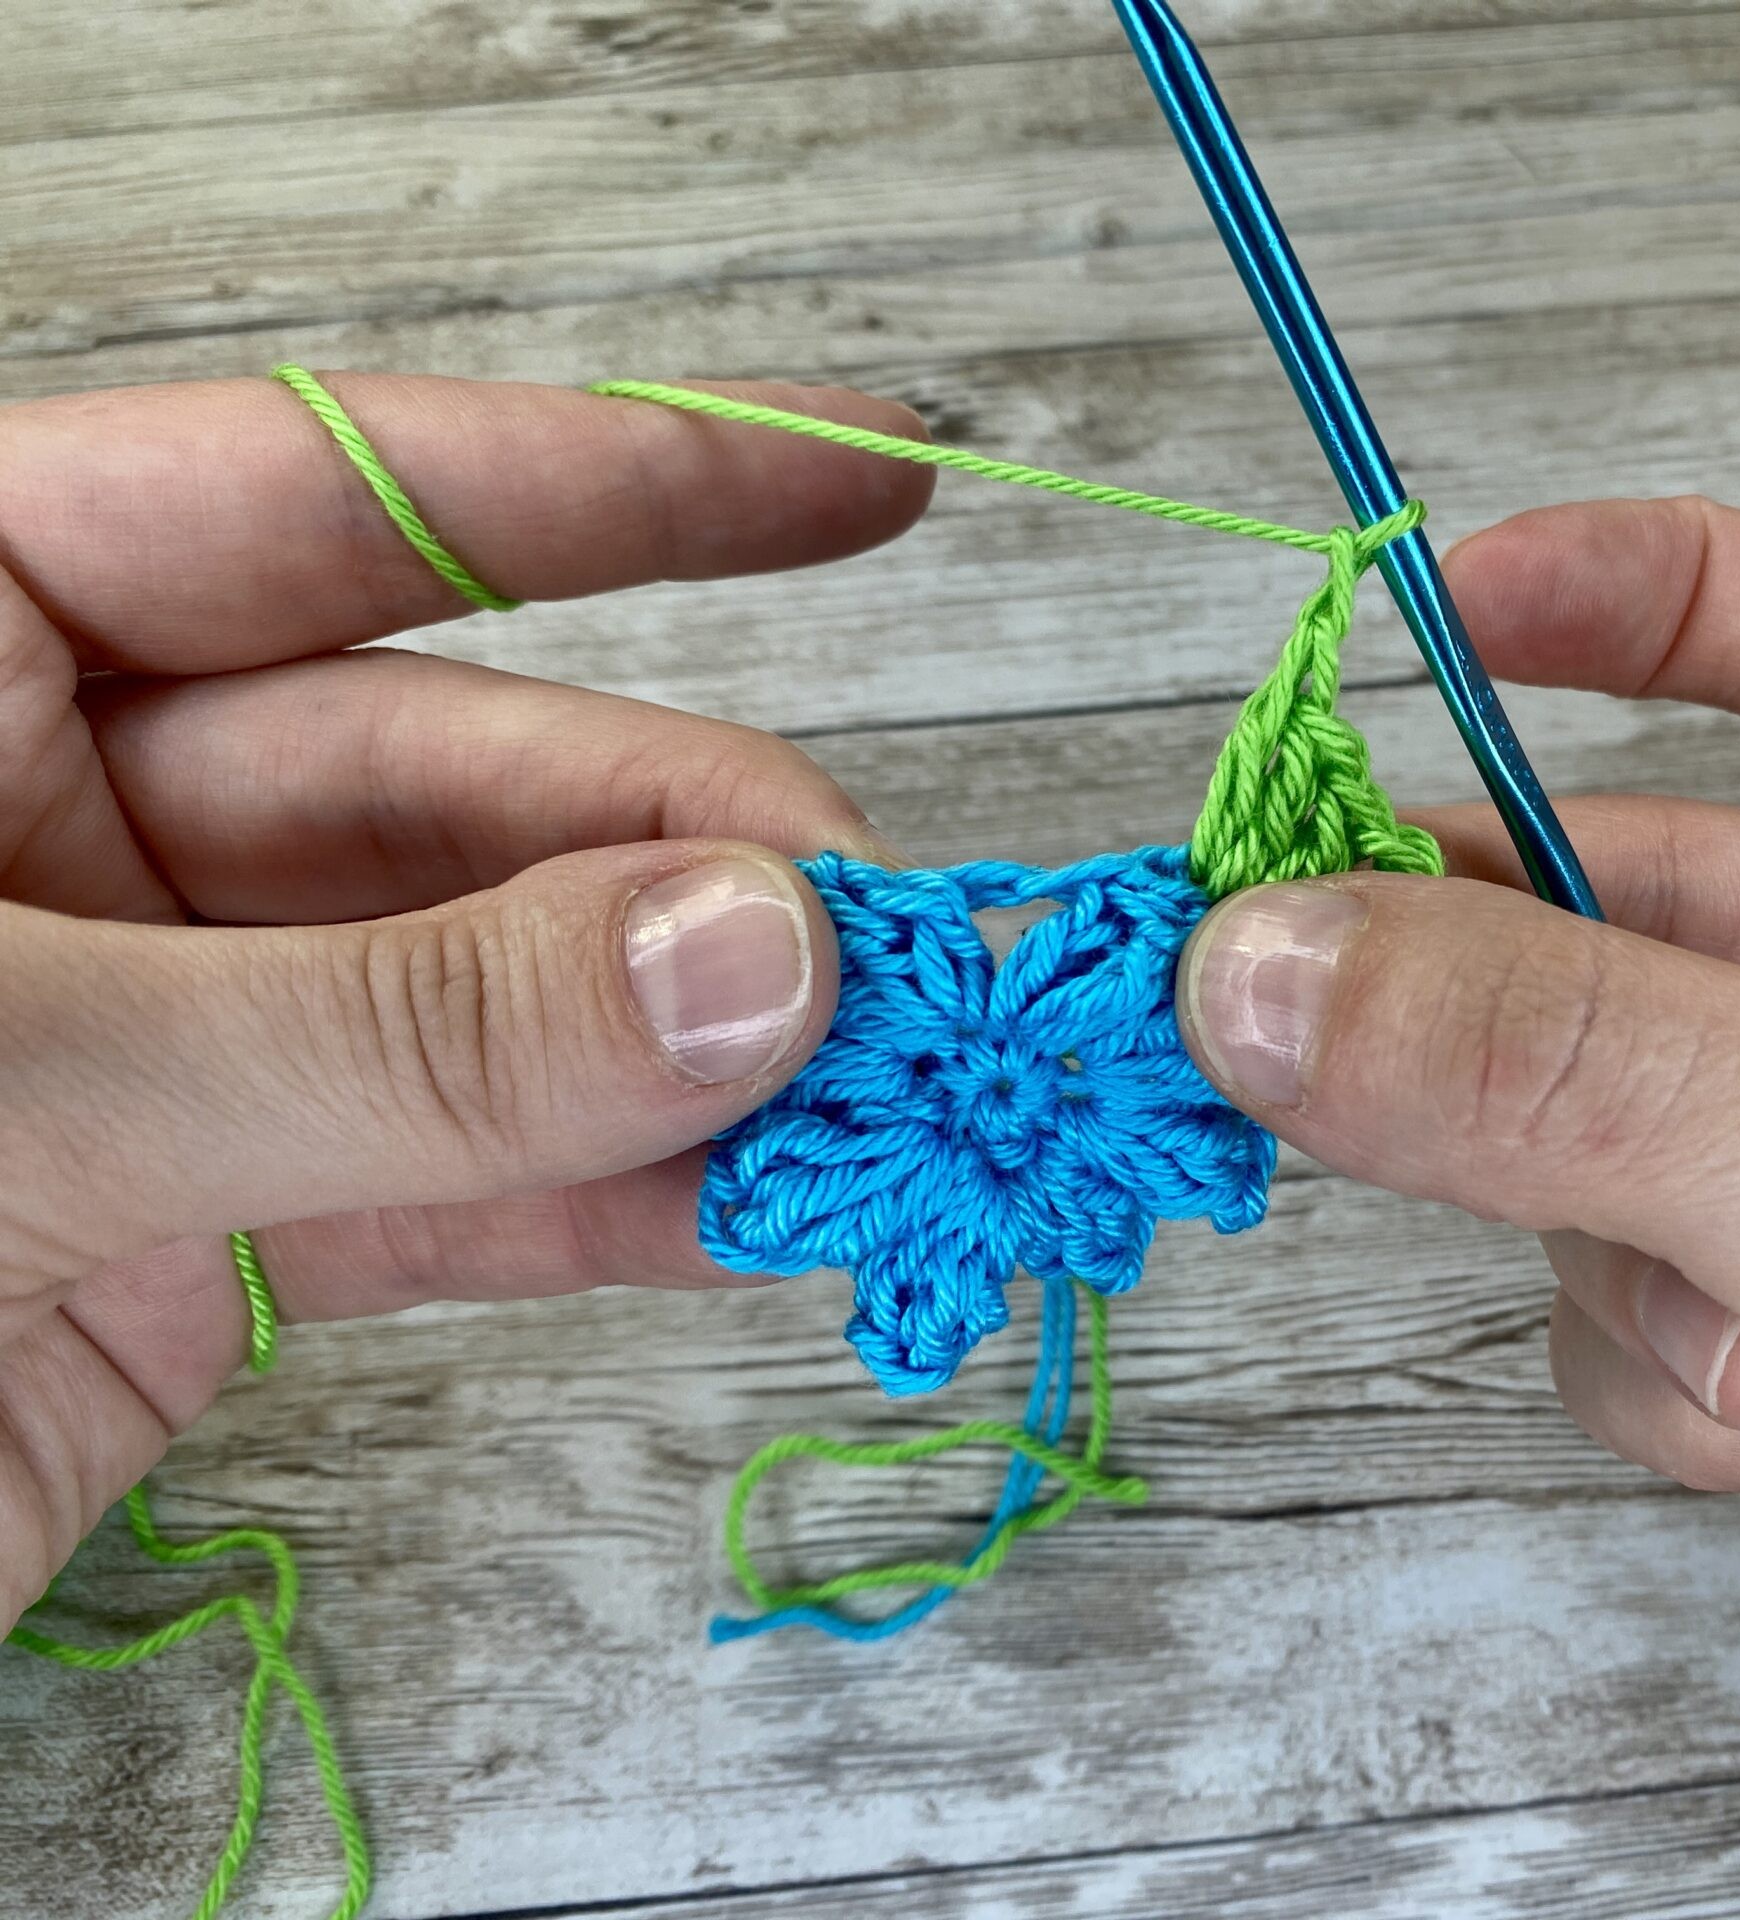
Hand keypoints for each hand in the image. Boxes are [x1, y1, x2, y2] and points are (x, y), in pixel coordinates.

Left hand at [0, 371, 932, 1631]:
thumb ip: (386, 1030)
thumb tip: (747, 960)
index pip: (321, 499)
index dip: (624, 479)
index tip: (873, 475)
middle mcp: (43, 811)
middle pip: (451, 782)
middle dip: (691, 860)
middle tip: (897, 951)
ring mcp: (137, 1026)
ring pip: (483, 995)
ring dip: (690, 1052)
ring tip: (879, 1094)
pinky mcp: (185, 1230)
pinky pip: (452, 1177)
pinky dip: (615, 1199)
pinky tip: (758, 1207)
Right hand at [1176, 496, 1739, 1768]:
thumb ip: (1605, 1069)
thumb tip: (1284, 962)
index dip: (1646, 597)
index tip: (1430, 608)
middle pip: (1682, 898)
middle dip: (1518, 952)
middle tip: (1306, 957)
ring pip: (1619, 1127)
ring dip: (1637, 1228)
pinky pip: (1639, 1303)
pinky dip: (1675, 1373)